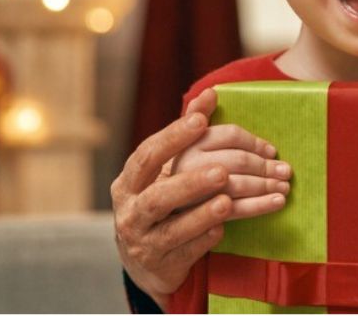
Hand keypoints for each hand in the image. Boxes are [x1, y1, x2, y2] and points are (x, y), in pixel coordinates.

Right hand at [110, 88, 287, 308]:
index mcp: (130, 181)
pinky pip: (186, 252)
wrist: (147, 263)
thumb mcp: (166, 171)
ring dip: (202, 214)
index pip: (148, 154)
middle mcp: (132, 211)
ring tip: (227, 202)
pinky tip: (223, 229)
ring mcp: (145, 241)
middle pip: (157, 196)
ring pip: (172, 229)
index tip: (201, 121)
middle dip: (190, 183)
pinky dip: (204, 239)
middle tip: (223, 171)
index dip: (173, 137)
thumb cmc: (162, 203)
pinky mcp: (163, 265)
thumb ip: (187, 135)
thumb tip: (210, 93)